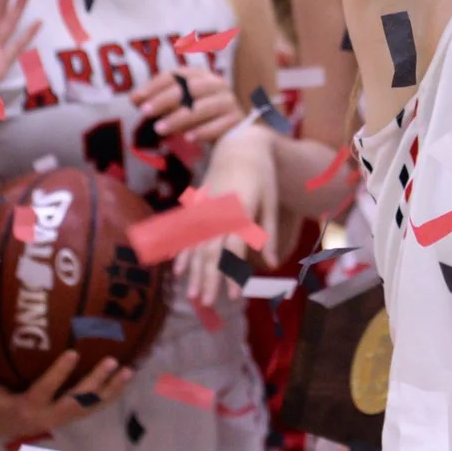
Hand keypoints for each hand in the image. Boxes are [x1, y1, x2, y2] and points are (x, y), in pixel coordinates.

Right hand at [0, 334, 132, 440]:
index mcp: (21, 410)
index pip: (43, 392)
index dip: (58, 375)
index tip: (74, 353)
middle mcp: (43, 418)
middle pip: (74, 404)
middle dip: (94, 385)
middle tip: (112, 360)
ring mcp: (57, 419)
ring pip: (87, 408)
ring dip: (109, 391)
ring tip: (129, 370)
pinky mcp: (66, 415)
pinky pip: (90, 407)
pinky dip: (108, 395)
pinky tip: (125, 378)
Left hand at [135, 62, 242, 146]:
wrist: (233, 133)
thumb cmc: (198, 117)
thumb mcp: (176, 107)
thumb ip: (157, 101)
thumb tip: (134, 99)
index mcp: (201, 75)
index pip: (176, 75)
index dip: (155, 85)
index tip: (136, 99)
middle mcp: (217, 84)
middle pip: (190, 88)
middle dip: (164, 100)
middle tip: (144, 113)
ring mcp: (229, 101)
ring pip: (204, 107)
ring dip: (179, 117)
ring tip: (159, 130)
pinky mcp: (237, 120)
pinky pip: (220, 124)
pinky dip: (203, 131)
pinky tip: (187, 139)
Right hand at [178, 124, 277, 310]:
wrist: (240, 146)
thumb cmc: (262, 176)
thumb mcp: (271, 202)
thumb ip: (269, 234)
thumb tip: (273, 264)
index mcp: (241, 212)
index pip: (235, 249)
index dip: (233, 274)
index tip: (233, 297)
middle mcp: (220, 213)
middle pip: (212, 252)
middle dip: (209, 280)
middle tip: (208, 304)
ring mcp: (205, 210)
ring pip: (197, 246)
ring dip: (194, 272)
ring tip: (193, 295)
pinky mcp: (198, 207)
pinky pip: (187, 234)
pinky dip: (182, 252)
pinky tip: (179, 270)